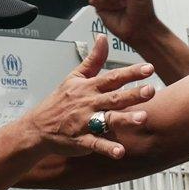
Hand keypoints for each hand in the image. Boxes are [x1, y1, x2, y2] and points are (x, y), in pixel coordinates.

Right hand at [24, 35, 153, 158]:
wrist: (37, 127)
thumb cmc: (59, 101)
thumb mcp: (74, 76)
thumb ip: (93, 59)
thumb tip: (103, 38)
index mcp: (89, 87)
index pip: (113, 77)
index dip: (131, 72)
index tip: (149, 68)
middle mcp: (89, 103)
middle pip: (114, 97)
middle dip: (133, 94)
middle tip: (151, 91)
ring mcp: (84, 122)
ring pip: (107, 120)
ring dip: (125, 119)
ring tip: (142, 118)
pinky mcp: (81, 140)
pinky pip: (95, 144)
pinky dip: (107, 148)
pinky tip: (120, 152)